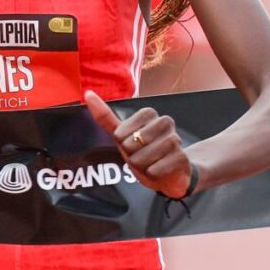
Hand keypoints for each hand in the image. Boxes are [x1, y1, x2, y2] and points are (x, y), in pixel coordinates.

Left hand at [82, 91, 197, 198]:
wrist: (168, 174)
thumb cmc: (144, 153)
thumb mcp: (122, 136)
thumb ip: (105, 117)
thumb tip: (88, 94)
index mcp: (150, 114)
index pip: (121, 132)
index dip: (122, 143)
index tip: (132, 145)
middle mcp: (165, 122)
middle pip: (130, 145)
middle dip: (132, 157)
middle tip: (142, 156)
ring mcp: (175, 140)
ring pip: (142, 159)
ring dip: (142, 167)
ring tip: (151, 164)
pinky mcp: (181, 158)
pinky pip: (154, 170)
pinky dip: (152, 175)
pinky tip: (159, 171)